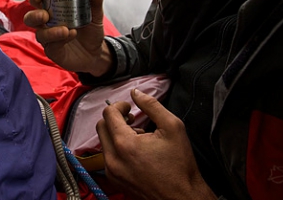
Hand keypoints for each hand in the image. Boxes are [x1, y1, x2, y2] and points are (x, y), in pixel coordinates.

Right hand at [23, 0, 111, 75]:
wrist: (97, 52)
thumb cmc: (90, 31)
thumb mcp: (95, 14)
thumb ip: (95, 1)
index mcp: (53, 10)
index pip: (39, 1)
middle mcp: (47, 23)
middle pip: (31, 18)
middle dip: (35, 15)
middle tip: (45, 15)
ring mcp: (49, 38)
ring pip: (40, 34)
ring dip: (50, 32)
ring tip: (65, 29)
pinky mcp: (53, 51)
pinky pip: (51, 46)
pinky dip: (60, 40)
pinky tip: (72, 34)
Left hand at [96, 90, 216, 199]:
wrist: (181, 197)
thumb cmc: (179, 166)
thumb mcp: (172, 127)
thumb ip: (152, 105)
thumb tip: (136, 93)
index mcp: (125, 144)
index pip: (108, 114)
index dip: (119, 106)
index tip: (130, 108)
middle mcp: (113, 159)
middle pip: (101, 126)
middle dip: (115, 119)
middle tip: (131, 119)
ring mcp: (112, 171)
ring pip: (103, 142)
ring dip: (116, 134)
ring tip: (137, 137)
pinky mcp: (114, 180)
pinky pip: (108, 157)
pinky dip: (117, 148)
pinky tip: (136, 151)